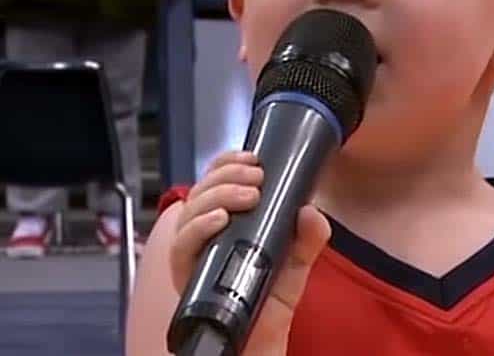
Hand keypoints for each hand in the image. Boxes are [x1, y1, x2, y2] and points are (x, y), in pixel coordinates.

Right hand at [170, 151, 330, 355]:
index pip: (215, 180)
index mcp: (225, 221)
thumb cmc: (271, 297)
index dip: (226, 163)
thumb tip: (311, 210)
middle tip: (256, 176)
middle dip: (226, 175)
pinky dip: (199, 228)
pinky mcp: (187, 275)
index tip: (251, 156)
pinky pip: (182, 246)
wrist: (262, 339)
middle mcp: (204, 234)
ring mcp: (193, 254)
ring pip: (189, 212)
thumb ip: (309, 235)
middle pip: (201, 190)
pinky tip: (219, 220)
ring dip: (217, 196)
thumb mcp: (297, 260)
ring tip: (247, 195)